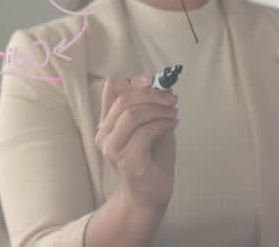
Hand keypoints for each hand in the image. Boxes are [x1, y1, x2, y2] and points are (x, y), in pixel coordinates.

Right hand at [95, 75, 178, 213]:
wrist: (150, 196)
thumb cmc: (152, 159)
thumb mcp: (153, 125)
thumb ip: (153, 107)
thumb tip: (165, 83)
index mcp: (108, 122)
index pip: (111, 89)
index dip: (133, 81)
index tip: (153, 81)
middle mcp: (104, 135)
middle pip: (124, 99)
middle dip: (152, 95)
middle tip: (172, 99)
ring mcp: (113, 149)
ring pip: (132, 114)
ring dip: (159, 109)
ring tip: (174, 113)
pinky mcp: (127, 161)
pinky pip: (145, 133)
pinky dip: (163, 124)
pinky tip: (173, 124)